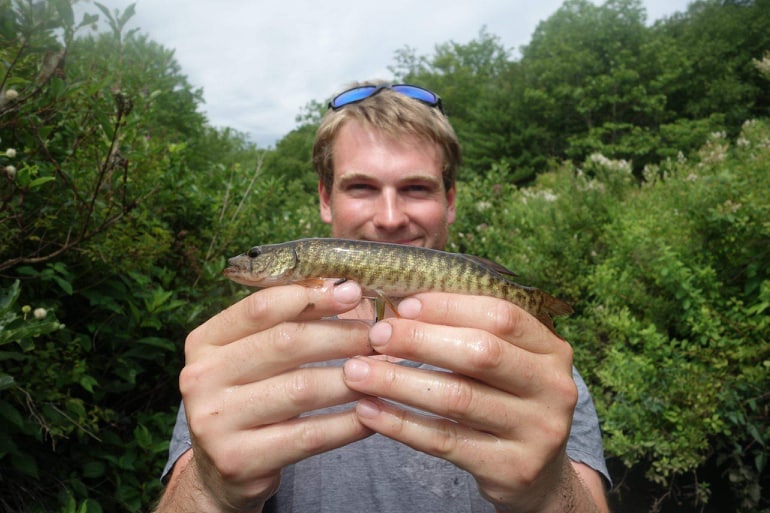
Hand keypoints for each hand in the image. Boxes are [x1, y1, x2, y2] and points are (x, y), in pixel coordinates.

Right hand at [171, 280, 374, 511]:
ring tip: (383, 370)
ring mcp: (216, 421)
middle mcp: (201, 378)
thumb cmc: (247, 399)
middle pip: (286, 343)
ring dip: (352, 377)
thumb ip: (283, 323)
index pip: (260, 308)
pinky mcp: (239, 460)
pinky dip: (348, 423)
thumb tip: (342, 288)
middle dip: (341, 335)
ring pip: (303, 389)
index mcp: (204, 342)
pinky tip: (372, 413)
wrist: (217, 472)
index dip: (311, 297)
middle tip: (378, 335)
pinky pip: (310, 435)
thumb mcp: (249, 357)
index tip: (352, 292)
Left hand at [341, 292, 606, 512]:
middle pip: (480, 353)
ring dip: (398, 382)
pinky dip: (401, 424)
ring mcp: (538, 431)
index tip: (402, 305)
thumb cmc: (506, 401)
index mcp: (551, 349)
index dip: (447, 306)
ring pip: (457, 399)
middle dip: (419, 340)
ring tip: (356, 372)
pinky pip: (445, 441)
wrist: (538, 474)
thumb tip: (401, 301)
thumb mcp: (505, 362)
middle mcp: (554, 387)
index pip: (500, 314)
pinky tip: (368, 410)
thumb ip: (468, 331)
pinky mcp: (512, 469)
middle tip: (374, 336)